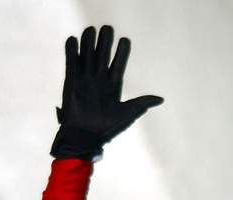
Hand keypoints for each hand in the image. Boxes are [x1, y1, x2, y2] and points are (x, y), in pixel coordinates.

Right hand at [51, 25, 163, 159]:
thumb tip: (161, 99)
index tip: (125, 40)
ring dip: (88, 43)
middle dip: (105, 42)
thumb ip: (141, 104)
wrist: (85, 138)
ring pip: (87, 56)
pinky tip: (73, 40)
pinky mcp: (71, 82)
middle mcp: (99, 80)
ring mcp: (85, 80)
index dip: (122, 52)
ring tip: (91, 29)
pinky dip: (72, 52)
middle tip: (108, 28)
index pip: (119, 64)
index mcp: (113, 86)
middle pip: (102, 55)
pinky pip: (71, 63)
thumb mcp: (127, 114)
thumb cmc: (107, 129)